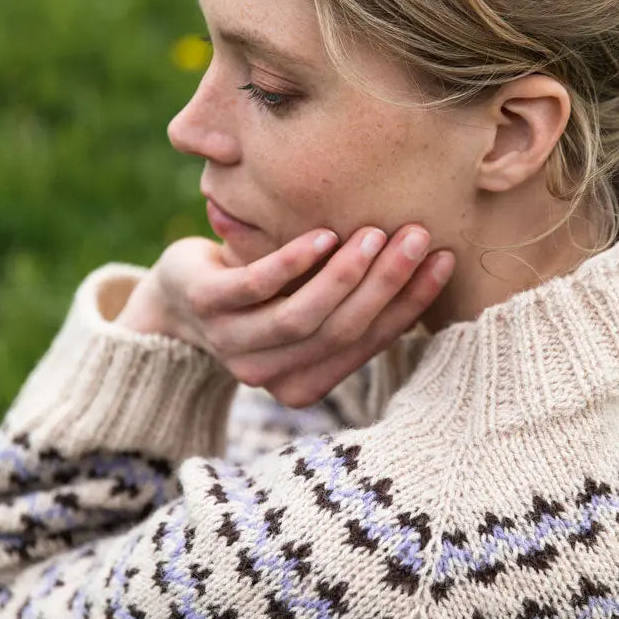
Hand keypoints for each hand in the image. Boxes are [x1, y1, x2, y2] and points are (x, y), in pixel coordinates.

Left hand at [115, 225, 454, 407]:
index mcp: (302, 384)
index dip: (408, 304)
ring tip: (375, 233)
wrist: (176, 301)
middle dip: (385, 284)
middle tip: (417, 237)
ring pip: (302, 317)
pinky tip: (323, 235)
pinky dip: (294, 261)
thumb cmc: (259, 302)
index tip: (443, 262)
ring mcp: (234, 343)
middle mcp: (269, 373)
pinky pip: (258, 285)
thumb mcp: (306, 312)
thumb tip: (419, 277)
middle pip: (340, 331)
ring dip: (345, 274)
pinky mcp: (208, 305)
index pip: (366, 344)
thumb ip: (348, 310)